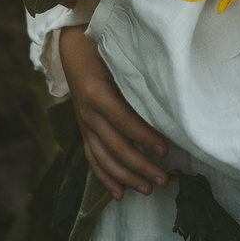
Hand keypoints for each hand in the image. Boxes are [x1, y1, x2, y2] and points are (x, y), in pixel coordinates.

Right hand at [61, 24, 170, 197]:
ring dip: (126, 177)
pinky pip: (93, 158)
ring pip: (104, 158)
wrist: (72, 47)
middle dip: (140, 166)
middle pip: (115, 146)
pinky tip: (119, 194)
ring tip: (147, 190)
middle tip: (163, 180)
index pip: (124, 121)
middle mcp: (87, 113)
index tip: (166, 150)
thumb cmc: (102, 48)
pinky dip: (105, 177)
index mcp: (96, 93)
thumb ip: (136, 77)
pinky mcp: (83, 131)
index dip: (144, 137)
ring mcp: (84, 124)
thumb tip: (167, 97)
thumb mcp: (118, 57)